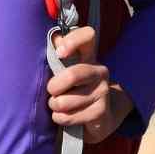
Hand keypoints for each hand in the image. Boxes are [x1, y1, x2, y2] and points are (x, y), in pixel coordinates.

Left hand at [46, 25, 132, 143]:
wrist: (96, 118)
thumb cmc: (71, 88)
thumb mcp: (63, 70)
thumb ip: (56, 56)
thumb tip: (55, 40)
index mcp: (88, 56)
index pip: (87, 36)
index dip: (72, 41)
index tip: (60, 53)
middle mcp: (99, 71)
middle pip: (73, 74)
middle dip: (54, 86)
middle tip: (51, 91)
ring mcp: (103, 91)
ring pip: (65, 101)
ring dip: (55, 105)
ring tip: (58, 104)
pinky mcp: (101, 112)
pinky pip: (69, 116)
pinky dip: (59, 118)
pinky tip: (64, 116)